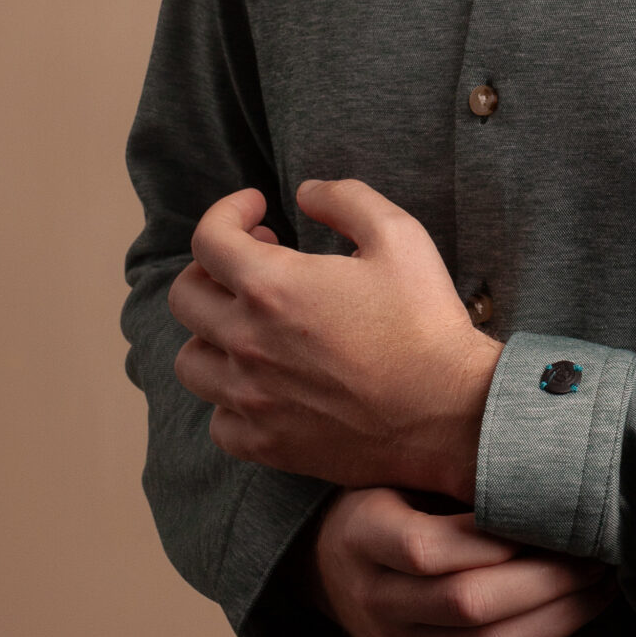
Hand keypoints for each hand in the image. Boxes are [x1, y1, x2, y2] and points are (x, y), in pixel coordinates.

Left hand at [169, 179, 500, 498]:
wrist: (450, 414)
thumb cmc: (426, 323)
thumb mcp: (399, 235)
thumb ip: (345, 199)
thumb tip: (307, 191)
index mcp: (271, 288)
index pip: (208, 238)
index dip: (227, 212)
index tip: (257, 210)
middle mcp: (247, 344)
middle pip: (185, 296)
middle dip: (213, 267)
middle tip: (257, 260)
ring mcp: (252, 400)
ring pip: (191, 362)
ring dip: (213, 333)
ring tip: (252, 325)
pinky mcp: (267, 444)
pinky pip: (218, 420)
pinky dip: (230, 398)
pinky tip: (265, 383)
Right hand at [303, 486, 615, 636]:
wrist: (326, 562)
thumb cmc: (383, 495)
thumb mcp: (395, 468)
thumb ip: (449, 467)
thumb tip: (541, 448)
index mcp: (360, 535)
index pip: (426, 548)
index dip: (495, 538)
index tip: (555, 513)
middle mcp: (372, 598)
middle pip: (466, 603)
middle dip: (545, 579)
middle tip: (596, 549)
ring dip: (556, 616)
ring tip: (600, 581)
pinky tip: (576, 609)